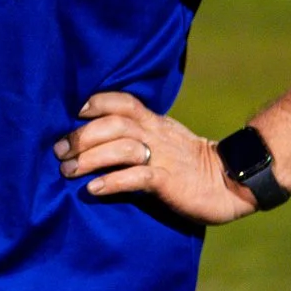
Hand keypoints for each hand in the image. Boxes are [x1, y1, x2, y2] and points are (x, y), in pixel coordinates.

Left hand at [55, 92, 258, 223]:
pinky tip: (93, 189)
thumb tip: (96, 139)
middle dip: (81, 136)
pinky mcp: (169, 182)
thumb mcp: (163, 140)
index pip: (123, 102)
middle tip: (59, 152)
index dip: (97, 103)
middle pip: (114, 124)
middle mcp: (156, 135)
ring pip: (121, 147)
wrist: (231, 183)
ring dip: (90, 158)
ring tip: (68, 170)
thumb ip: (137, 135)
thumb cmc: (189, 164)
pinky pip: (137, 177)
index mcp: (154, 123)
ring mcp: (163, 158)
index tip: (74, 113)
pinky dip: (112, 182)